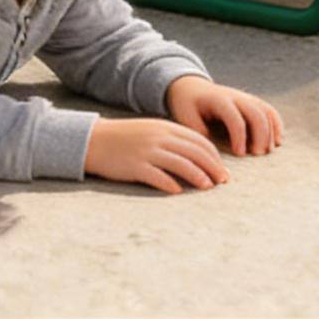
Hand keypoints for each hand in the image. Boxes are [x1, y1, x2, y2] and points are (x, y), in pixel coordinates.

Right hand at [83, 115, 229, 193]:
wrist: (95, 140)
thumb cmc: (126, 139)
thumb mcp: (151, 132)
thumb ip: (172, 141)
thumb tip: (197, 157)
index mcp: (164, 127)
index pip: (198, 140)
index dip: (214, 157)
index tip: (223, 171)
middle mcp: (158, 137)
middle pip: (194, 152)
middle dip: (212, 167)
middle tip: (223, 182)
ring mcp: (147, 151)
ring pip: (181, 164)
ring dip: (198, 176)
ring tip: (207, 187)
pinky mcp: (135, 166)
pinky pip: (158, 176)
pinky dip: (171, 184)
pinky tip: (179, 191)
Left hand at [166, 76, 283, 155]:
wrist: (189, 86)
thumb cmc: (187, 106)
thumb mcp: (187, 118)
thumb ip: (200, 135)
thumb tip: (215, 155)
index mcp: (218, 100)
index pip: (235, 118)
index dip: (240, 137)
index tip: (239, 155)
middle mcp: (234, 96)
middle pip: (255, 113)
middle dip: (260, 135)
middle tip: (257, 155)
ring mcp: (244, 97)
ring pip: (265, 111)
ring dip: (270, 131)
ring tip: (266, 151)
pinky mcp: (250, 101)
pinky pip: (268, 110)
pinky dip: (276, 124)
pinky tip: (277, 141)